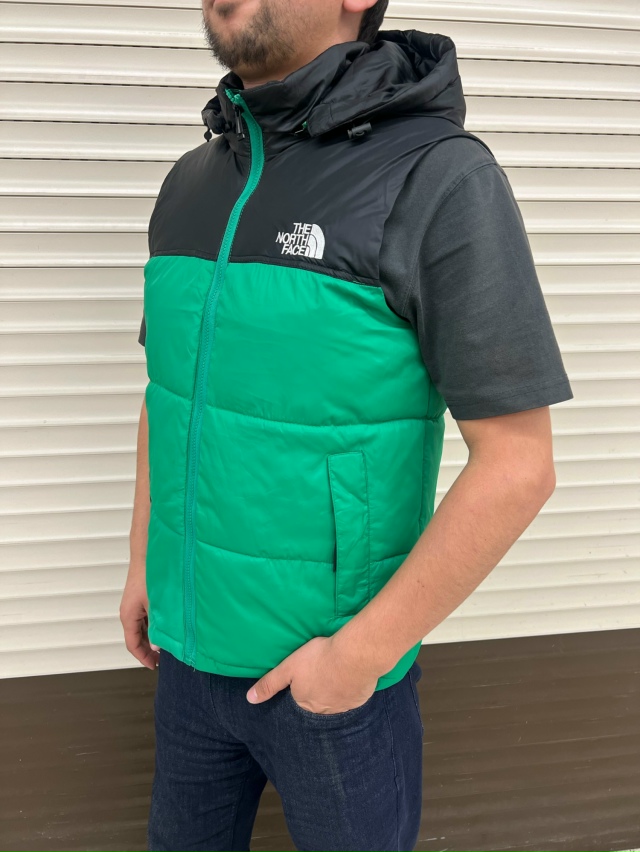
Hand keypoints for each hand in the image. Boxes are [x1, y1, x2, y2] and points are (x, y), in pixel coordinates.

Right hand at [119, 562, 159, 669]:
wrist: (149, 553)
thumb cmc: (150, 576)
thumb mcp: (155, 606)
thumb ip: (156, 628)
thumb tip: (157, 647)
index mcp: (128, 616)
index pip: (132, 644)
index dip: (143, 658)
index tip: (154, 666)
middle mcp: (129, 612)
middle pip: (136, 637)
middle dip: (148, 650)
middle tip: (163, 660)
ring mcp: (135, 604)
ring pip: (142, 628)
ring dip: (152, 638)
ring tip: (167, 646)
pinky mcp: (142, 598)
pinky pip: (146, 618)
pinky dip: (154, 626)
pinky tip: (166, 628)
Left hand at [246, 635, 377, 713]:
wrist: (354, 656)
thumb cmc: (318, 659)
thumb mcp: (288, 667)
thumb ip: (269, 683)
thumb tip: (249, 700)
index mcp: (304, 703)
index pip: (299, 700)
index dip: (301, 688)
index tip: (307, 676)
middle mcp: (323, 710)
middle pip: (317, 703)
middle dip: (318, 692)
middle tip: (322, 675)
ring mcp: (343, 707)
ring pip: (335, 702)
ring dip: (335, 692)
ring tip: (336, 676)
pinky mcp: (359, 700)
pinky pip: (352, 698)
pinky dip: (350, 690)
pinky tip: (351, 678)